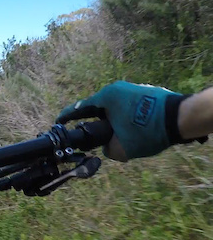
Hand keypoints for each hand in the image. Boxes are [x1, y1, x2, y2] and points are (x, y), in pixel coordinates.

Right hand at [56, 81, 185, 160]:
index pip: (79, 108)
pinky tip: (133, 132)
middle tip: (92, 137)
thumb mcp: (121, 148)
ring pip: (115, 110)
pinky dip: (126, 120)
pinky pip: (128, 109)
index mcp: (106, 97)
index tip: (58, 121)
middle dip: (95, 123)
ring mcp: (132, 90)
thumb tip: (108, 147)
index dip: (67, 117)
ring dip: (113, 124)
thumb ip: (107, 149)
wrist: (181, 118)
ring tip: (118, 138)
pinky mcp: (145, 94)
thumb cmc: (148, 130)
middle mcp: (117, 90)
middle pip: (98, 109)